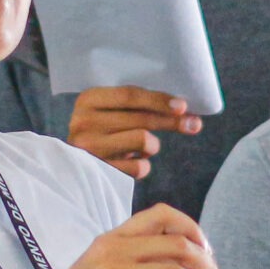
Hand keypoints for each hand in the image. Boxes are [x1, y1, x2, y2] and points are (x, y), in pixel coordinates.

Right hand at [67, 87, 200, 179]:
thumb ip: (136, 105)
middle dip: (172, 121)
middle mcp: (84, 123)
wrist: (75, 166)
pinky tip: (132, 162)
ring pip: (143, 140)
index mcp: (88, 100)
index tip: (183, 106)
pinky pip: (139, 168)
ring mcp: (90, 149)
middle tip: (194, 124)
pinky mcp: (99, 172)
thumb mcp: (110, 112)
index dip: (159, 100)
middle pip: (140, 118)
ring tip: (143, 147)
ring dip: (152, 145)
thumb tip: (182, 109)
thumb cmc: (103, 132)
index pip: (130, 95)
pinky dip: (143, 165)